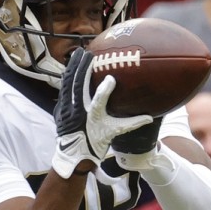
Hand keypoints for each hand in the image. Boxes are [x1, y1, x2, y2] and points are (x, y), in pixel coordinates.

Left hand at [52, 49, 153, 177]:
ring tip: (78, 54)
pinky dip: (68, 77)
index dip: (104, 91)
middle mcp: (76, 113)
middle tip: (88, 54)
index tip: (110, 78)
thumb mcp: (114, 133)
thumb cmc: (95, 143)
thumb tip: (150, 117)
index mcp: (92, 118)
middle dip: (83, 69)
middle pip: (77, 87)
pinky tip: (71, 67)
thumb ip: (131, 123)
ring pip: (68, 85)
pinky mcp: (59, 109)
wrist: (73, 155)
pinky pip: (63, 89)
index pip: (98, 103)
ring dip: (73, 68)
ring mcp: (65, 110)